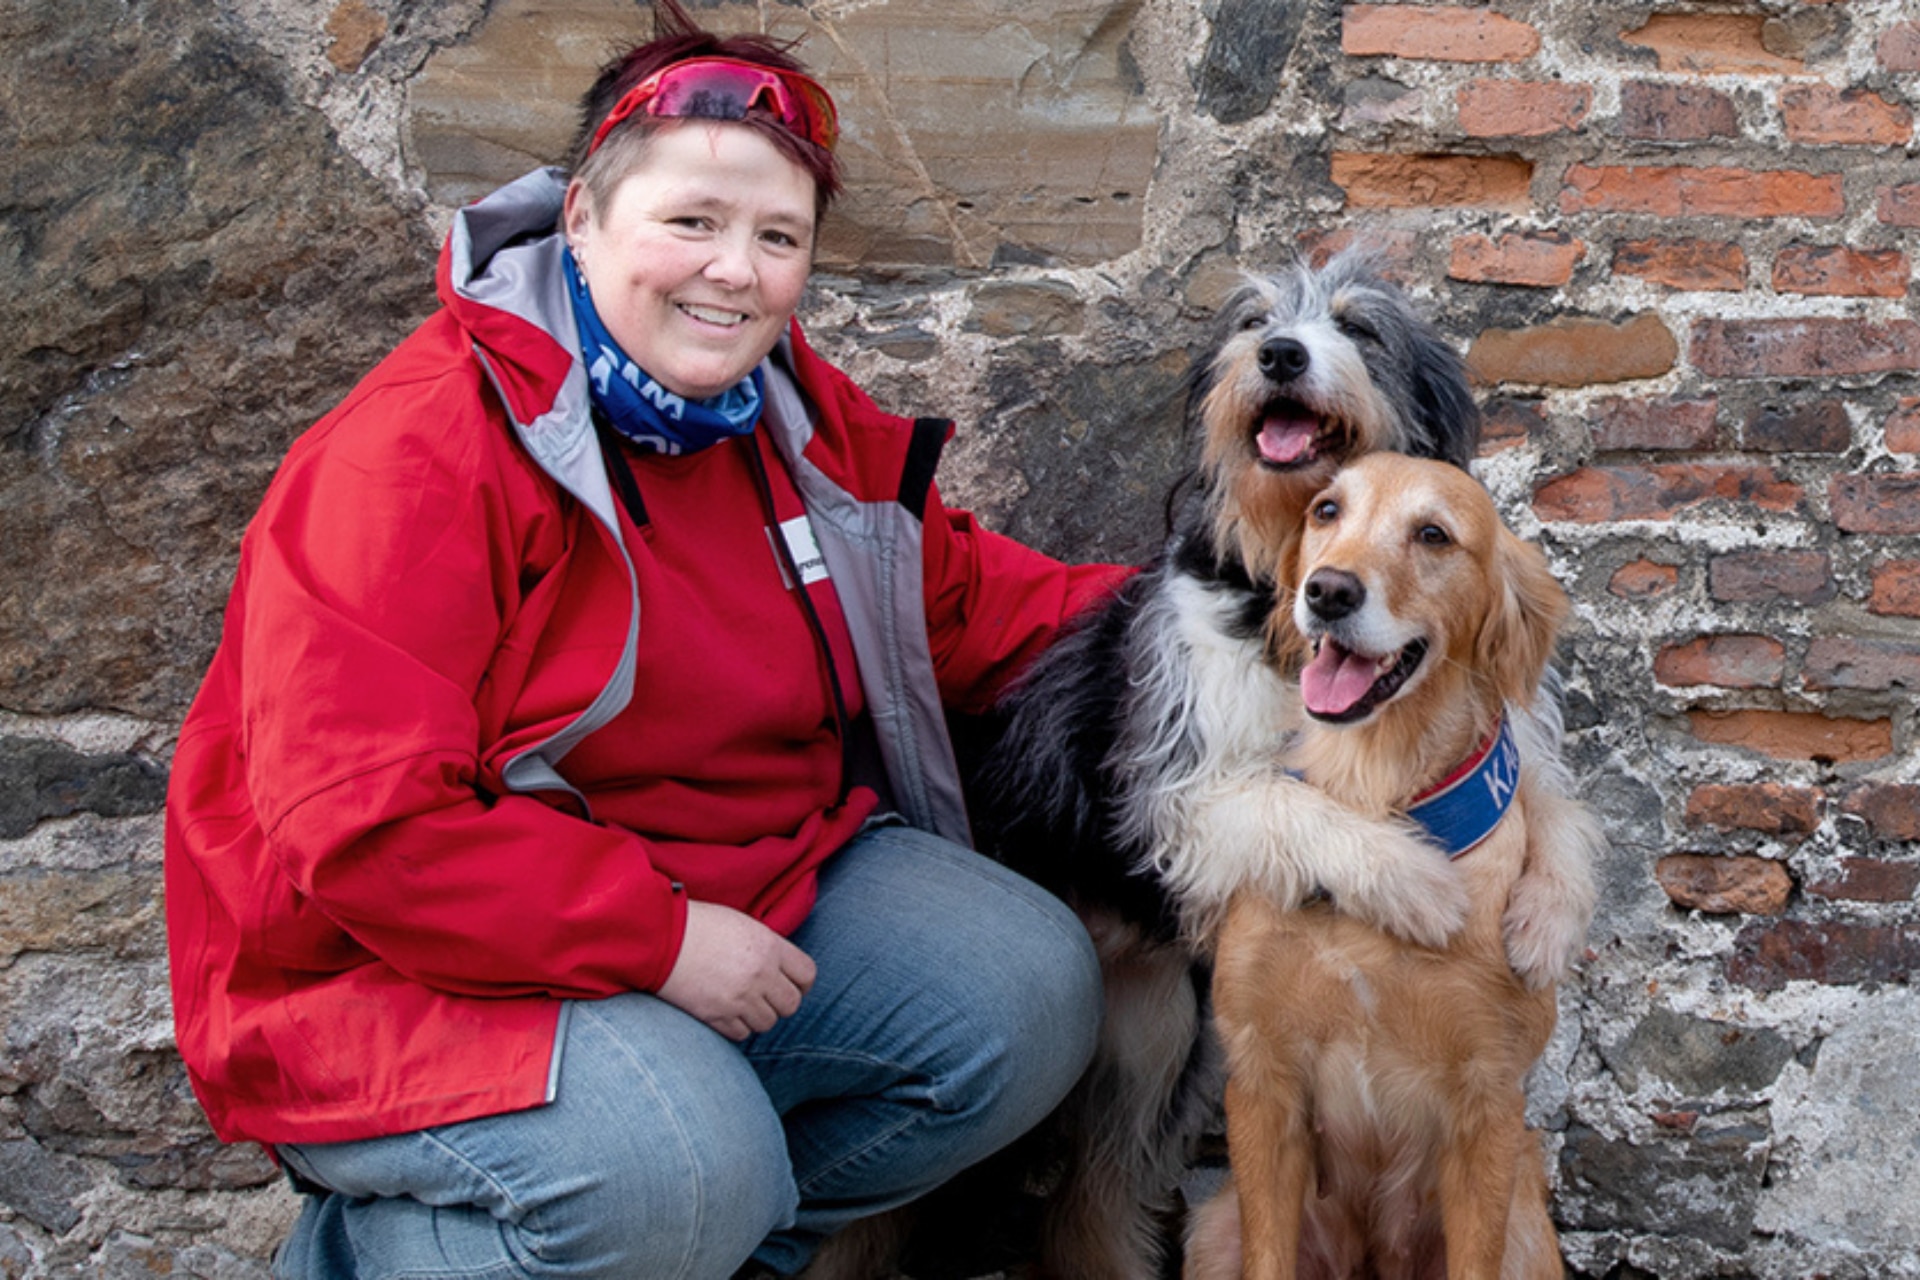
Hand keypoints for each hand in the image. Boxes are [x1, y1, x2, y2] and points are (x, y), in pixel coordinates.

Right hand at [657, 900, 816, 1040]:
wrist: (659, 937)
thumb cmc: (699, 925)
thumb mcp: (742, 925)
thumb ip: (767, 948)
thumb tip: (781, 968)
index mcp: (769, 947)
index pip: (807, 975)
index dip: (802, 983)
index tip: (793, 985)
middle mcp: (760, 974)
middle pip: (791, 1004)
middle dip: (781, 1002)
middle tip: (765, 997)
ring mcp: (739, 998)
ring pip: (767, 1023)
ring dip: (758, 1016)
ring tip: (742, 1003)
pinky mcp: (717, 1015)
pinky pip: (741, 1033)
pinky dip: (737, 1027)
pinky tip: (726, 1012)